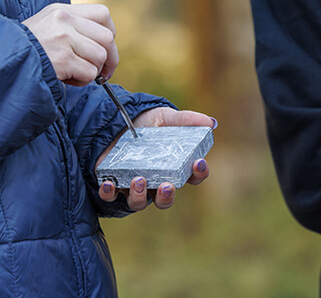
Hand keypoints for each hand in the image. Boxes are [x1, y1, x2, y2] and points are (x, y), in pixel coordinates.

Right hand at [23, 3, 119, 85]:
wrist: (1, 60)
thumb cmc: (26, 48)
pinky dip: (83, 81)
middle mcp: (64, 20)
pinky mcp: (62, 59)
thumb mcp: (47, 25)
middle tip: (102, 71)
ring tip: (74, 73)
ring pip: (100, 56)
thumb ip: (72, 27)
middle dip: (108, 57)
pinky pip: (90, 73)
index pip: (103, 13)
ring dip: (92, 71)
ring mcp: (63, 39)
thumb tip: (104, 43)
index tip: (106, 48)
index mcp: (61, 10)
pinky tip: (67, 79)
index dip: (110, 33)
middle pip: (107, 37)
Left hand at [96, 107, 215, 210]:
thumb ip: (186, 120)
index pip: (191, 176)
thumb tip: (210, 122)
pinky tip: (109, 183)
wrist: (114, 120)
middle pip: (165, 199)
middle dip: (167, 196)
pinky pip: (110, 196)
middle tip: (168, 185)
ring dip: (140, 195)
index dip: (198, 172)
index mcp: (172, 167)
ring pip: (138, 202)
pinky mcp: (111, 184)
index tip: (199, 162)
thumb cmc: (144, 123)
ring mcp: (132, 186)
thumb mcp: (164, 117)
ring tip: (139, 180)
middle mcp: (154, 181)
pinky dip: (109, 193)